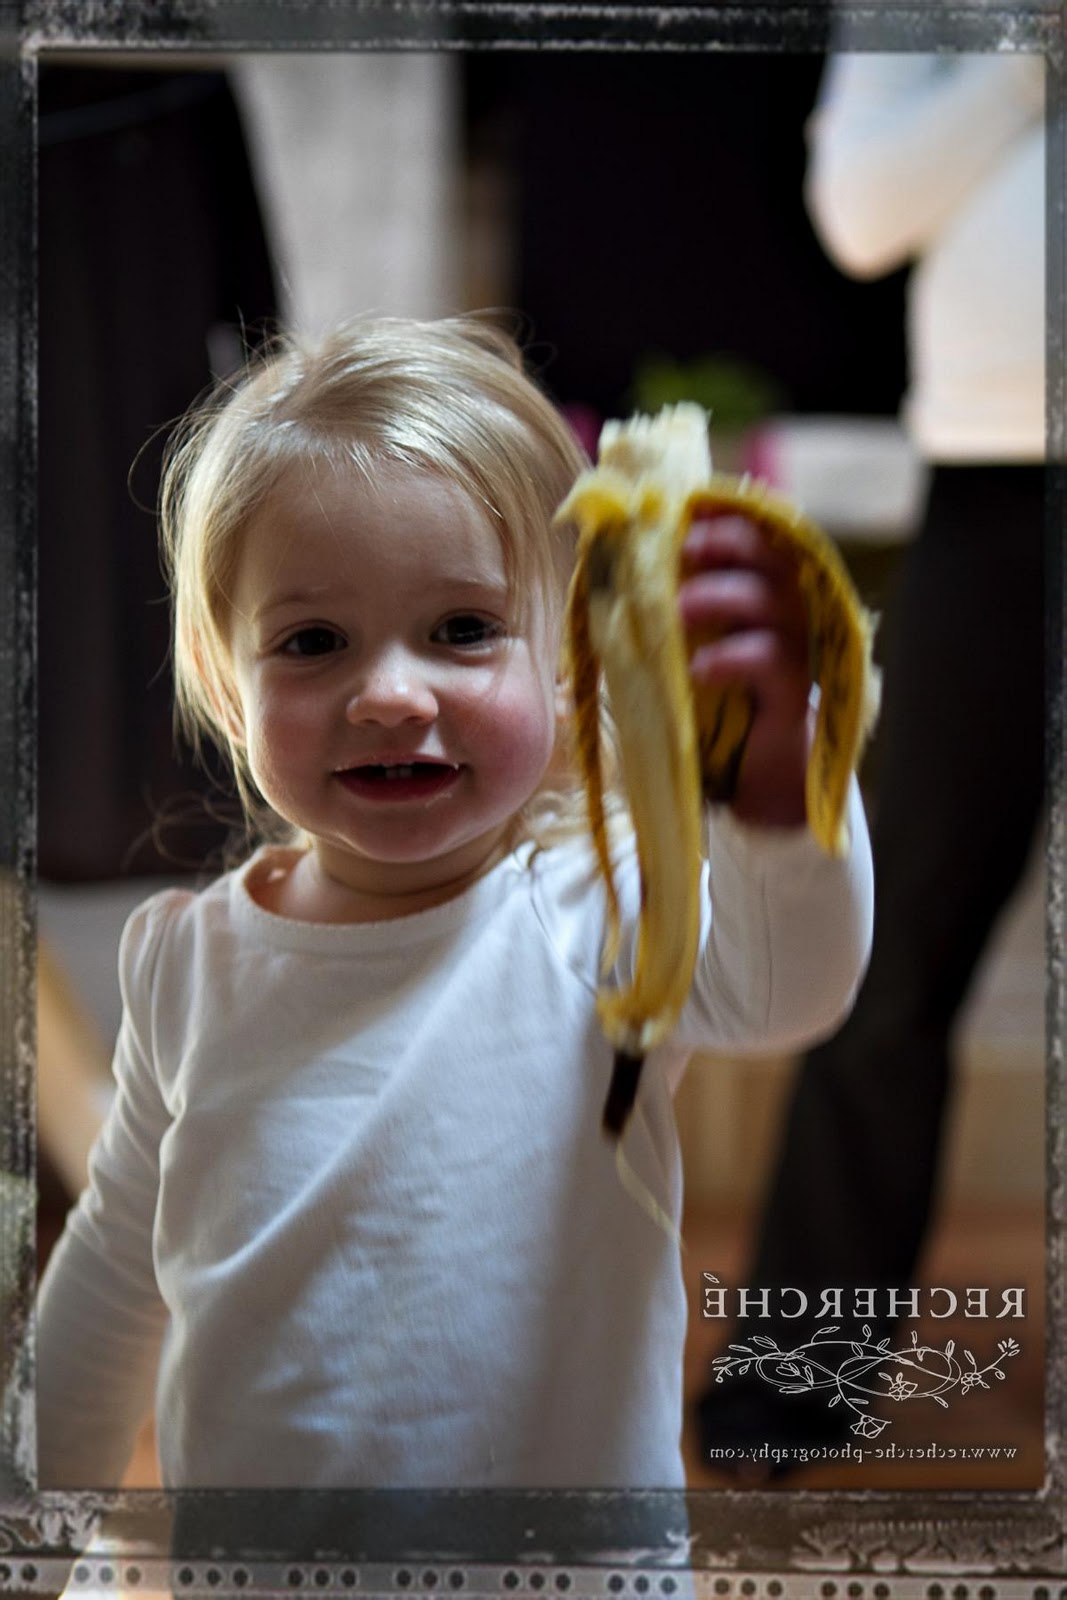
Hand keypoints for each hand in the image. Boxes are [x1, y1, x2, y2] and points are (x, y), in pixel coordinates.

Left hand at [678, 513, 812, 829]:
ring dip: (721, 595)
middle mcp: (783, 609)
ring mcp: (793, 647)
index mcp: (758, 590)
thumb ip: (653, 612)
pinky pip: (770, 659)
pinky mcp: (792, 690)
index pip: (751, 534)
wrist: (751, 771)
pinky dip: (731, 657)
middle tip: (681, 550)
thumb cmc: (711, 700)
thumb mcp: (679, 648)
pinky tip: (698, 668)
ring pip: (771, 600)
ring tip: (679, 609)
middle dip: (725, 542)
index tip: (681, 511)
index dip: (720, 517)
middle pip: (769, 553)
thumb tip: (597, 571)